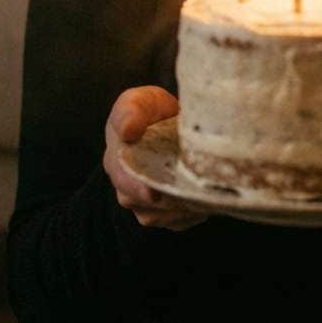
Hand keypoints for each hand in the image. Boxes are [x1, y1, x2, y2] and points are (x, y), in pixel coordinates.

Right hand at [103, 86, 206, 231]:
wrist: (168, 123)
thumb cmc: (149, 111)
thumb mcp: (138, 101)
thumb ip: (130, 112)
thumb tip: (128, 130)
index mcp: (115, 162)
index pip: (124, 181)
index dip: (138, 189)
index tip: (152, 192)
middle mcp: (126, 189)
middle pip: (146, 205)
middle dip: (171, 198)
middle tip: (194, 189)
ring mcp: (145, 205)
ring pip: (165, 216)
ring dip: (186, 205)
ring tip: (205, 188)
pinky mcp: (166, 214)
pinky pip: (180, 221)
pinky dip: (195, 211)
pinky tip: (207, 195)